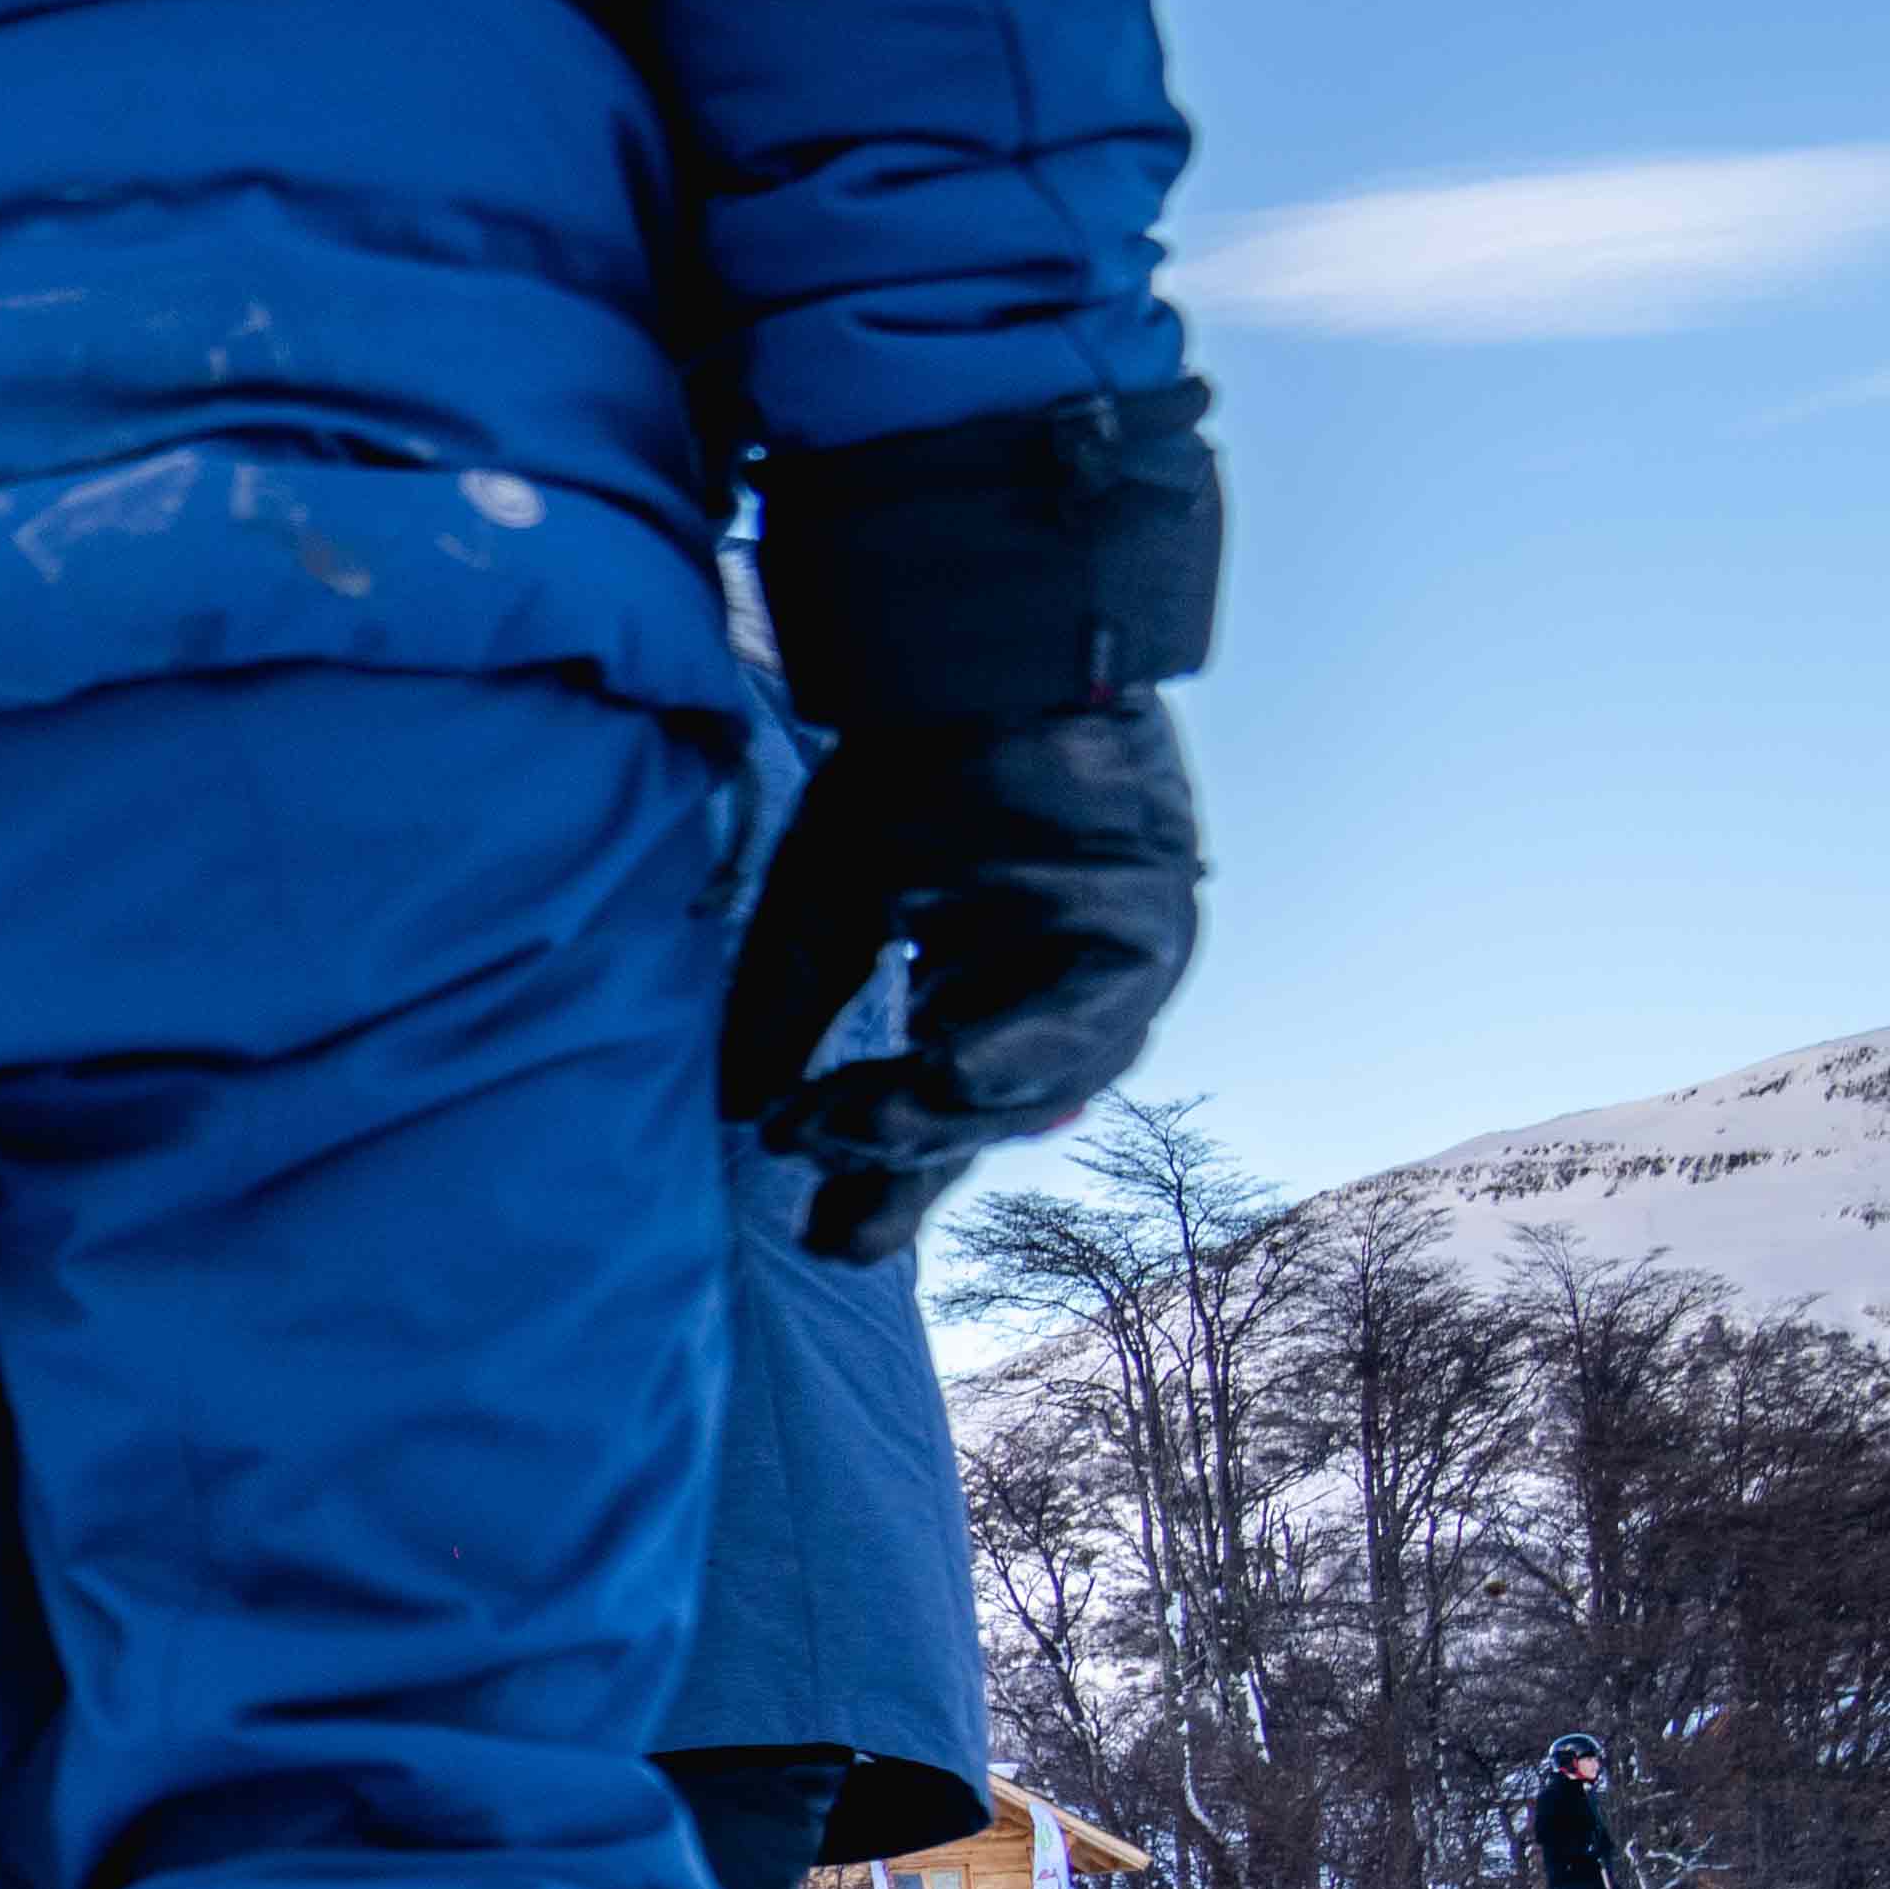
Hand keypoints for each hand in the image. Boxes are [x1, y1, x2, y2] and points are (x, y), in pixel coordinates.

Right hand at [723, 701, 1202, 1261]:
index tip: (822, 1233)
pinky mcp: (1150, 930)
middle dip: (900, 1158)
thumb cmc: (910, 767)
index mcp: (984, 989)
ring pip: (1037, 1085)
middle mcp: (1056, 992)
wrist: (982, 655)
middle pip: (981, 1114)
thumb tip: (739, 1113)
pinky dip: (1021, 1053)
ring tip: (858, 1131)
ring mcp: (1112, 970)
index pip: (930, 1107)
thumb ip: (792, 1012)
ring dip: (944, 1116)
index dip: (879, 1175)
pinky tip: (948, 1071)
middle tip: (824, 1200)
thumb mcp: (829, 906)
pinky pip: (1093, 1019)